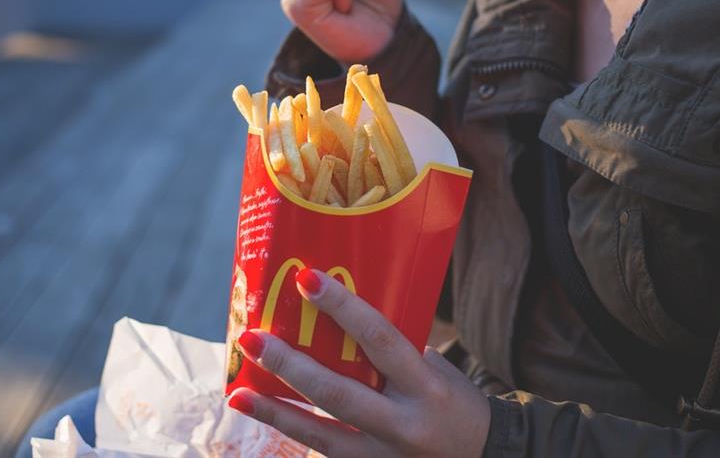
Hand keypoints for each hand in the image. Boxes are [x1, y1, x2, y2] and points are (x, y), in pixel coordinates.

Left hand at [227, 270, 490, 457]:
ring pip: (320, 436)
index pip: (380, 339)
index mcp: (426, 386)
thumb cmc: (454, 401)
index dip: (343, 308)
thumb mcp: (435, 369)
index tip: (306, 279)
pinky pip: (325, 453)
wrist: (482, 457)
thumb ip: (392, 348)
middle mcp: (404, 425)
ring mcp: (385, 457)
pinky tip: (264, 416)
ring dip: (274, 412)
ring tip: (237, 393)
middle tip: (252, 339)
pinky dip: (293, 434)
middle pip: (337, 394)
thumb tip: (340, 313)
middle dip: (289, 366)